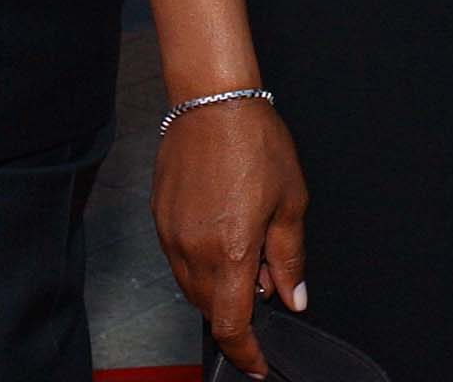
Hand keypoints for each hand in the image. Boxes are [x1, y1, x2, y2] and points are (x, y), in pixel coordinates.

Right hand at [153, 98, 308, 376]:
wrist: (212, 98)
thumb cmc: (253, 140)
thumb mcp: (290, 200)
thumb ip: (289, 257)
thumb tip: (293, 296)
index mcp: (230, 252)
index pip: (231, 325)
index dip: (246, 352)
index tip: (258, 363)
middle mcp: (193, 250)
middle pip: (210, 308)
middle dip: (236, 307)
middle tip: (262, 272)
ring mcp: (171, 234)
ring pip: (191, 285)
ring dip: (216, 284)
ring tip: (243, 241)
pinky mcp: (158, 216)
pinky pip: (177, 256)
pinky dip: (199, 259)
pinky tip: (220, 227)